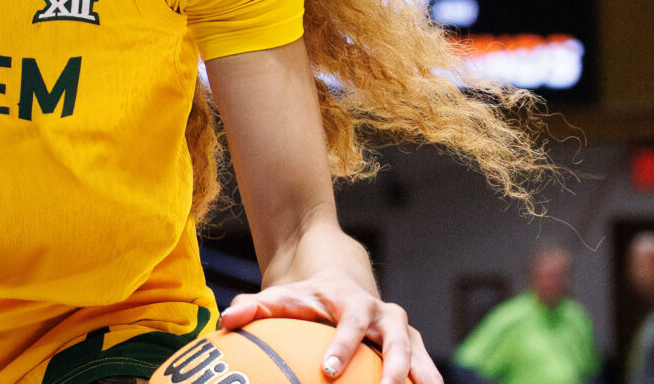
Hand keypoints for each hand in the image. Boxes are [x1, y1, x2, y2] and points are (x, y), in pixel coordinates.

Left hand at [218, 271, 439, 383]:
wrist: (339, 280)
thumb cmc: (306, 298)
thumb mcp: (281, 297)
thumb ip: (254, 306)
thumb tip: (227, 318)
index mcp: (353, 302)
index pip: (351, 323)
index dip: (343, 346)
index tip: (328, 370)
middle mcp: (384, 314)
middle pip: (395, 341)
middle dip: (393, 368)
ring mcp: (402, 330)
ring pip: (418, 355)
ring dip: (422, 377)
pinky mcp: (412, 345)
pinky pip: (424, 368)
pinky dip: (426, 382)